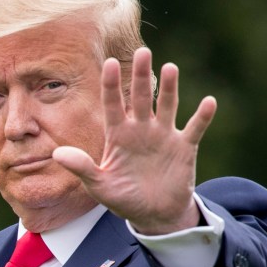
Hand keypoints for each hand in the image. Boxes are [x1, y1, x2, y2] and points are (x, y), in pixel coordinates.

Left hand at [52, 47, 216, 234]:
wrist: (154, 215)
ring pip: (167, 105)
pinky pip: (195, 128)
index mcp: (118, 135)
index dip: (111, 85)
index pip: (112, 104)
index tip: (109, 63)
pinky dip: (202, 117)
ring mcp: (164, 136)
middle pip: (140, 97)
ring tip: (170, 67)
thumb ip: (82, 167)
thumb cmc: (123, 198)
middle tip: (143, 51)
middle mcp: (141, 129)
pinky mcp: (184, 148)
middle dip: (141, 76)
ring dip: (170, 88)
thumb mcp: (99, 185)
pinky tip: (209, 102)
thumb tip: (57, 153)